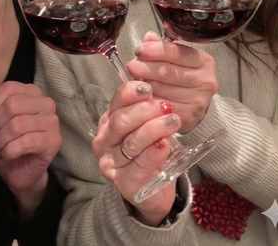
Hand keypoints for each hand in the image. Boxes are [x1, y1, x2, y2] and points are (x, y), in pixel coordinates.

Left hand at [0, 81, 60, 217]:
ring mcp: (52, 121)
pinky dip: (9, 150)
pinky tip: (5, 155)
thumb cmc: (5, 143)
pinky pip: (26, 142)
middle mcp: (45, 102)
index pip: (8, 88)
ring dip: (1, 140)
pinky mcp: (53, 140)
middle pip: (12, 105)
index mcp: (31, 92)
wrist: (17, 173)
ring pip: (18, 124)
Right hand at [92, 80, 180, 226]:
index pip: (116, 102)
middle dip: (145, 111)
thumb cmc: (149, 151)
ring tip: (173, 122)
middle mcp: (104, 142)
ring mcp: (111, 164)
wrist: (153, 189)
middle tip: (167, 107)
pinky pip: (140, 165)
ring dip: (154, 129)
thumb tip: (152, 89)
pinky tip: (164, 145)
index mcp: (108, 122)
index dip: (131, 93)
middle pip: (121, 121)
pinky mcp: (124, 183)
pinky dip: (154, 153)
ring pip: (131, 142)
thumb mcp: (147, 126)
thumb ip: (146, 110)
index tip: (148, 88)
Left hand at [126, 31, 216, 132]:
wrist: (195, 102)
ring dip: (144, 84)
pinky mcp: (188, 117)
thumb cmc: (184, 76)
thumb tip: (149, 37)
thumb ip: (163, 47)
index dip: (155, 50)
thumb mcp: (177, 58)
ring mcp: (198, 101)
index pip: (177, 52)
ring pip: (162, 89)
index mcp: (204, 61)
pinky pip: (161, 107)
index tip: (139, 50)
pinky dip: (148, 100)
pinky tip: (140, 95)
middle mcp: (205, 81)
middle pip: (168, 72)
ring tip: (134, 79)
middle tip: (132, 65)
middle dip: (146, 67)